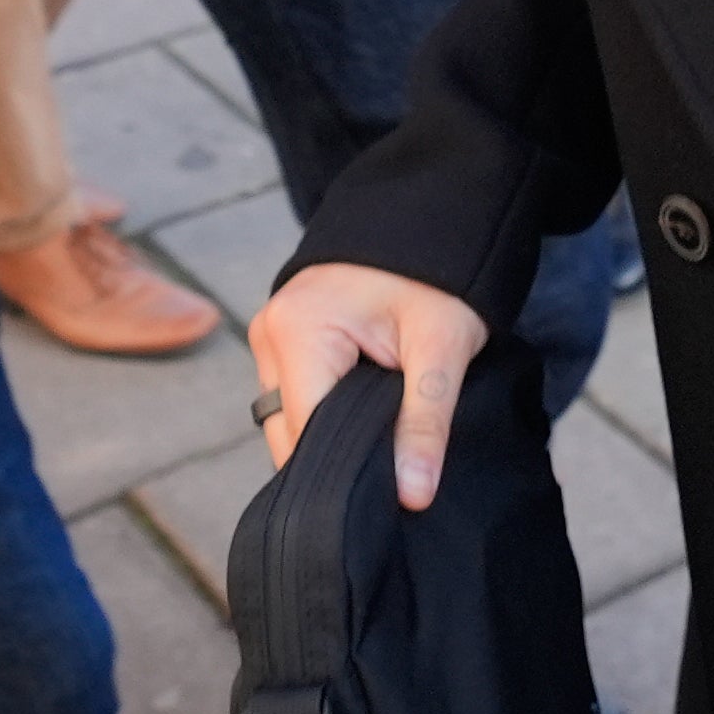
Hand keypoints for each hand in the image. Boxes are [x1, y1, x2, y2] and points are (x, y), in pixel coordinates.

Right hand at [244, 261, 494, 505]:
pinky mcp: (284, 340)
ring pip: (290, 421)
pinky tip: (365, 418)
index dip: (344, 472)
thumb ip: (426, 423)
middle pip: (290, 433)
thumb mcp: (443, 348)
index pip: (305, 436)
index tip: (385, 496)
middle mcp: (269, 334)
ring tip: (384, 438)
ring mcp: (270, 336)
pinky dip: (328, 415)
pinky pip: (296, 398)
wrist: (430, 217)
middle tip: (393, 471)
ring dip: (331, 437)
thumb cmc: (438, 275)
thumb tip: (412, 497)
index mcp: (298, 331)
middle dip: (336, 459)